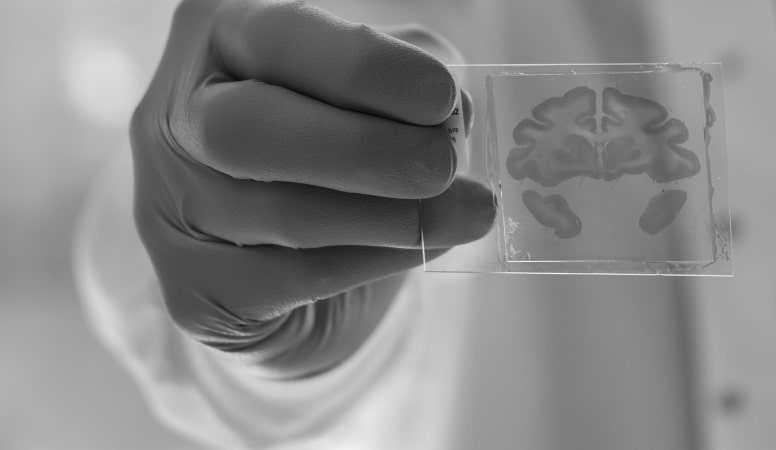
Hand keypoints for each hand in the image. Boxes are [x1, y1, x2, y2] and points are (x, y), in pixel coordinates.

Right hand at [131, 0, 494, 377]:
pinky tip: (419, 248)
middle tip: (440, 165)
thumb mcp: (376, 98)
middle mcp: (175, 119)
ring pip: (280, 214)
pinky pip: (291, 280)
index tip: (440, 98)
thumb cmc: (337, 155)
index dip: (363, 68)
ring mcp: (169, 208)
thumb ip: (407, 94)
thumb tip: (452, 119)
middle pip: (248, 130)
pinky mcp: (191, 288)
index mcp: (222, 41)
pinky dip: (370, 264)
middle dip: (362, 151)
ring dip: (388, 217)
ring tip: (464, 214)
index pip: (280, 38)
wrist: (292, 259)